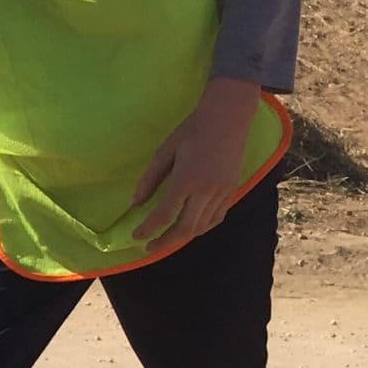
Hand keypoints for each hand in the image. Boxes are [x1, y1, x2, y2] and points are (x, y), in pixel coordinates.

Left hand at [131, 76, 261, 249]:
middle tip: (149, 248)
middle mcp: (206, 191)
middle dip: (165, 242)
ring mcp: (222, 192)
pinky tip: (190, 228)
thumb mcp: (165, 152)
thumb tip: (135, 203)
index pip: (164, 214)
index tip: (136, 237)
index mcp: (186, 180)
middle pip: (185, 229)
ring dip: (183, 237)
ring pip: (202, 227)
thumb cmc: (192, 131)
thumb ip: (150, 179)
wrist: (228, 118)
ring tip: (166, 240)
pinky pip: (217, 218)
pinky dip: (202, 228)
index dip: (148, 230)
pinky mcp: (232, 190)